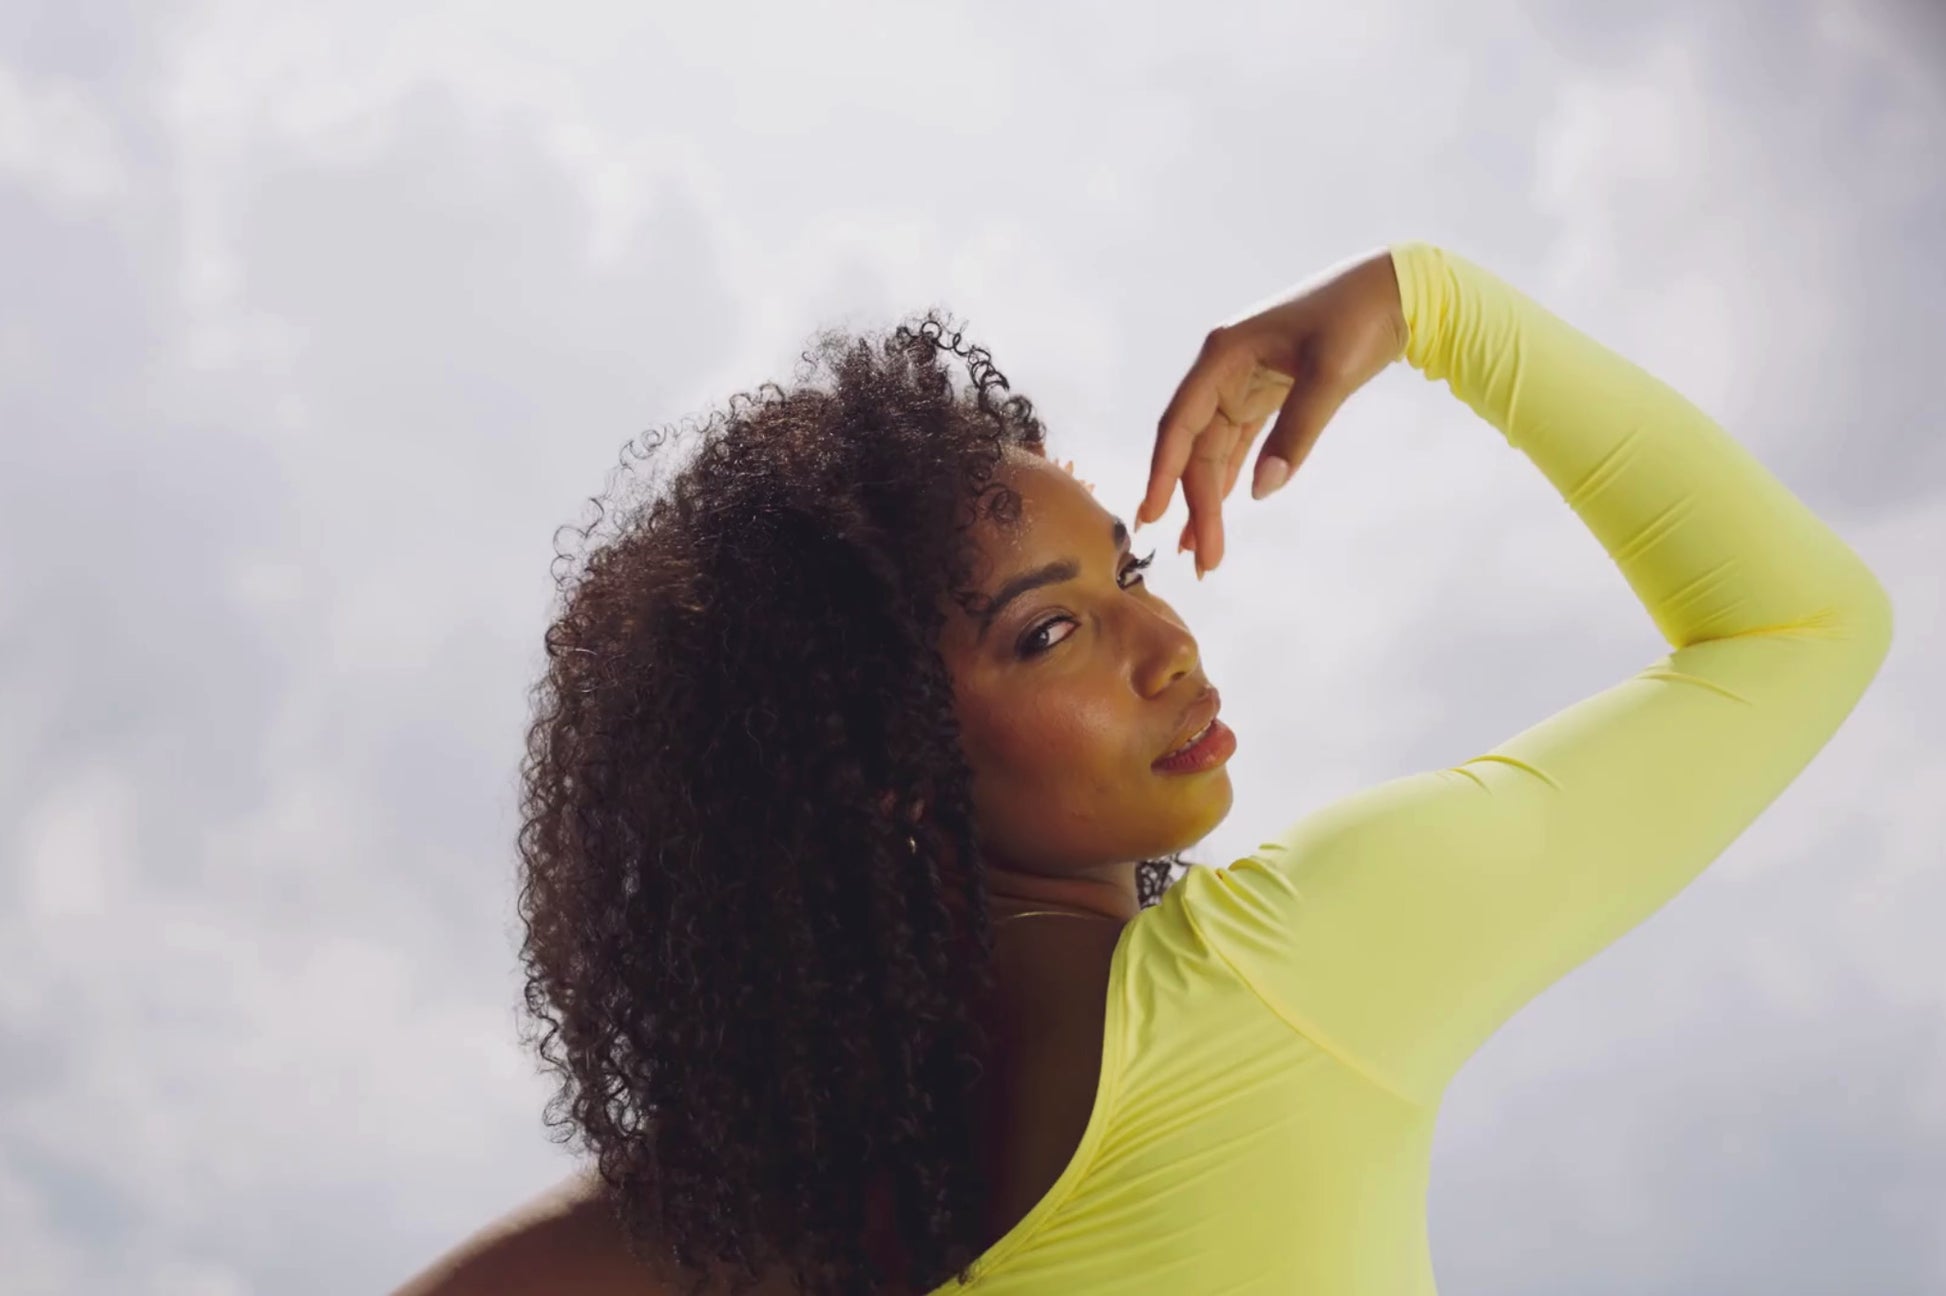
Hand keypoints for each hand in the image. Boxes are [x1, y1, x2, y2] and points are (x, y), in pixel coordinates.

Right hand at [1134, 247, 1408, 575]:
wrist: (1395, 291)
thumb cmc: (1358, 319)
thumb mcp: (1328, 375)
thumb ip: (1295, 432)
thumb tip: (1261, 491)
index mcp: (1223, 356)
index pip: (1180, 424)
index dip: (1164, 473)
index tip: (1153, 516)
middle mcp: (1224, 370)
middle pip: (1197, 447)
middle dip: (1197, 503)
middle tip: (1204, 559)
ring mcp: (1244, 382)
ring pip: (1214, 450)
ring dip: (1209, 497)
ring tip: (1202, 549)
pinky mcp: (1268, 394)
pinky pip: (1238, 444)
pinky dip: (1232, 477)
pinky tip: (1223, 509)